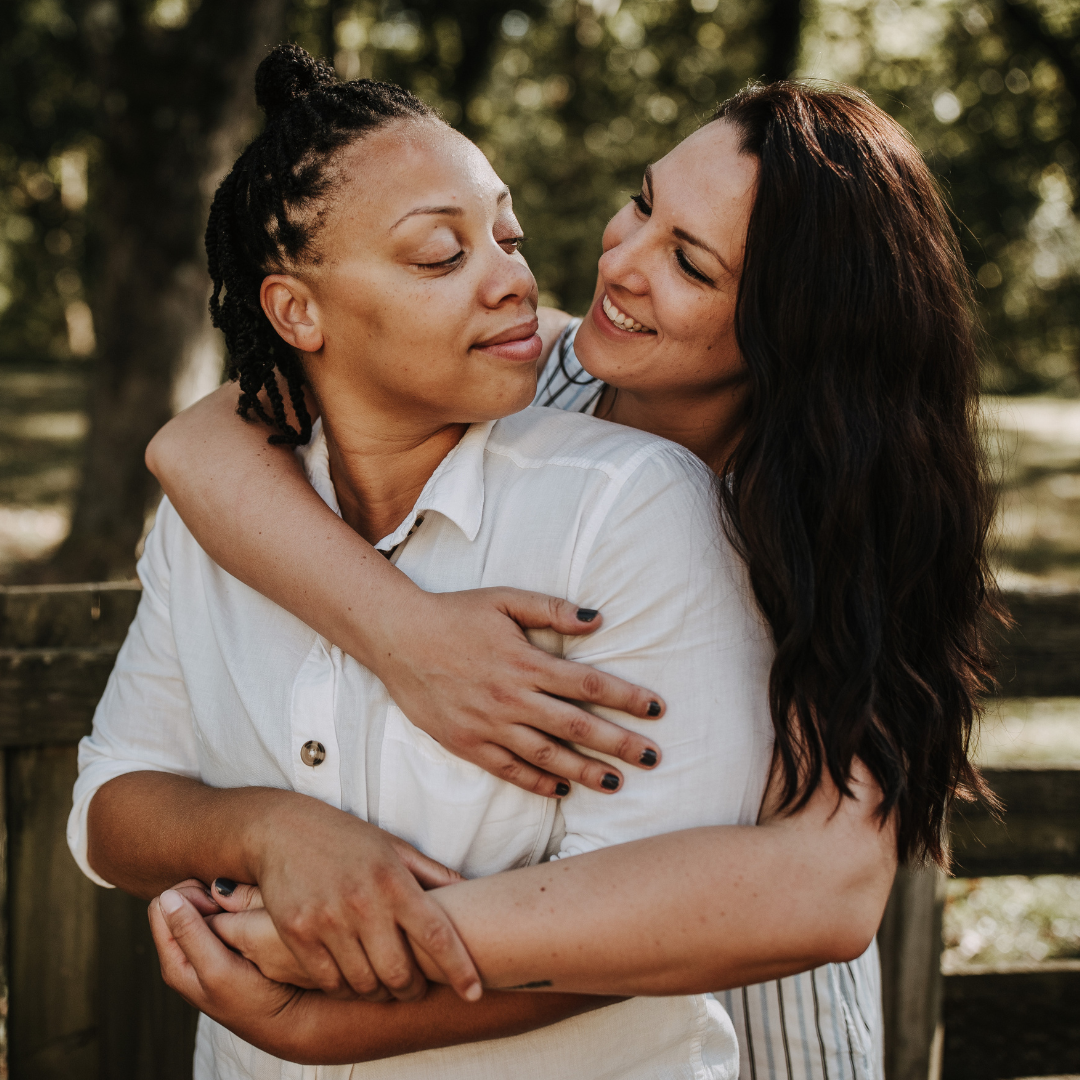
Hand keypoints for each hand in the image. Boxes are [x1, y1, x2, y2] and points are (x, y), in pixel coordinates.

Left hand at [149, 888, 311, 1060]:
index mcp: (174, 962)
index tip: (216, 906)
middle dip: (202, 896)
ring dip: (219, 904)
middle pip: (177, 904)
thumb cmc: (254, 999)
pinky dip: (230, 912)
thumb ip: (190, 934)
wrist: (287, 1018)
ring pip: (198, 909)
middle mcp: (184, 956)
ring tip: (240, 918)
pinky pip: (218, 918)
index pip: (161, 906)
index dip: (187, 896)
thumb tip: (166, 897)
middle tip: (230, 910)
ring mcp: (203, 954)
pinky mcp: (223, 951)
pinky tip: (247, 923)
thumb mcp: (218, 968)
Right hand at [247, 803, 480, 1002]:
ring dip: (379, 994)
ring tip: (383, 984)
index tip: (475, 993)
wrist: (281, 830)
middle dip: (412, 990)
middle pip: (399, 974)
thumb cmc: (346, 839)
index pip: (436, 934)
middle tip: (414, 988)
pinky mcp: (298, 935)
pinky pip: (329, 983)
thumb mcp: (394, 847)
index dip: (459, 968)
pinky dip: (345, 989)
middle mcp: (363, 903)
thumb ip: (432, 873)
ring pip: (364, 984)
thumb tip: (473, 890)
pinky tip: (351, 978)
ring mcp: (328, 921)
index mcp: (393, 881)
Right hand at [376, 587, 665, 797]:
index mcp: (525, 662)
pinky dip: (537, 783)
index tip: (656, 709)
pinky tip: (562, 789)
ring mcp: (487, 725)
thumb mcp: (505, 600)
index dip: (626, 698)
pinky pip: (508, 770)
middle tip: (654, 758)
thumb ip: (552, 609)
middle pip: (576, 727)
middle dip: (619, 743)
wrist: (398, 637)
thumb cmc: (456, 614)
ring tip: (617, 782)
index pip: (588, 684)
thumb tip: (597, 619)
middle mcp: (510, 698)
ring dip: (585, 771)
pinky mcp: (466, 743)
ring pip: (546, 756)